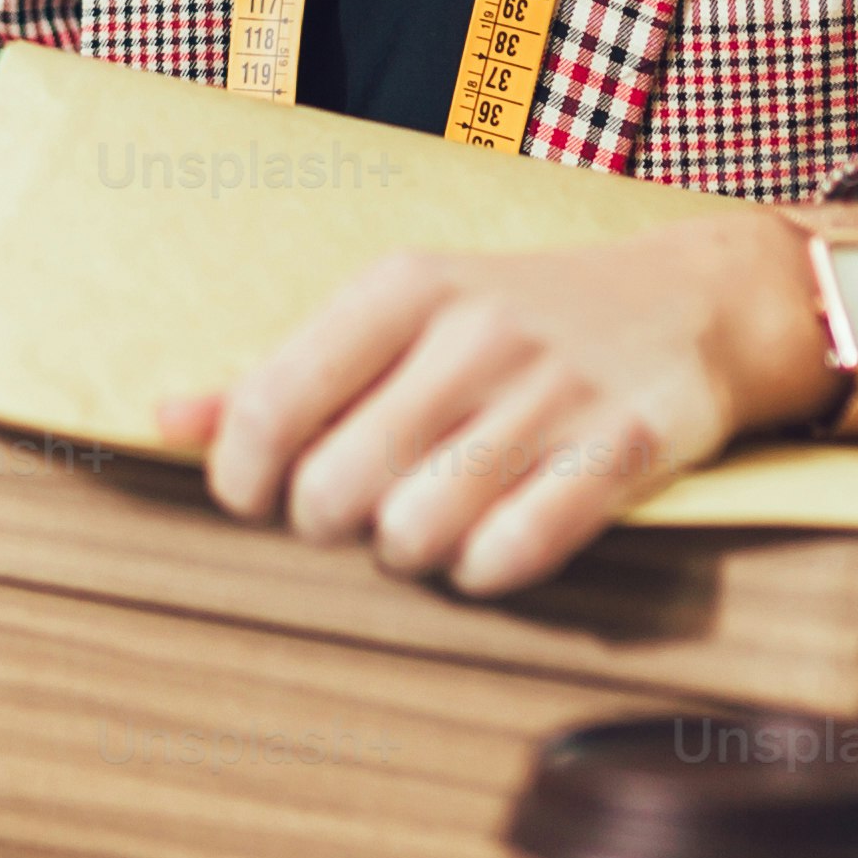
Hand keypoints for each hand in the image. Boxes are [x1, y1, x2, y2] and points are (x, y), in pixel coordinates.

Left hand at [167, 213, 845, 598]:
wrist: (695, 299)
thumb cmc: (517, 318)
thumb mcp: (398, 316)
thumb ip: (281, 370)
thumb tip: (163, 418)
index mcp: (403, 286)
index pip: (270, 403)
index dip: (242, 477)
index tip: (256, 497)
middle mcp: (475, 329)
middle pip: (334, 487)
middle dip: (332, 523)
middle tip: (359, 510)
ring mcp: (555, 388)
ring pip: (417, 531)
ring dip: (410, 553)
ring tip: (428, 525)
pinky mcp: (628, 446)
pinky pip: (517, 551)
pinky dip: (487, 570)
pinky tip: (491, 545)